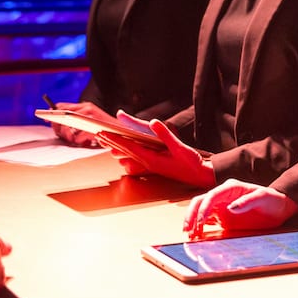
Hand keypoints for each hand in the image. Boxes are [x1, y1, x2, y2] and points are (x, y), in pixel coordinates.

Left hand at [47, 101, 113, 146]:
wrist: (121, 131)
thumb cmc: (104, 127)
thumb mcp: (90, 118)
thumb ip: (78, 116)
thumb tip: (59, 121)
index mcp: (85, 106)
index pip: (63, 106)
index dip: (53, 112)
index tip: (46, 119)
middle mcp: (87, 109)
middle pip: (62, 116)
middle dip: (58, 127)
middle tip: (61, 134)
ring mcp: (90, 118)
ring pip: (68, 127)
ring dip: (68, 135)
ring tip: (73, 139)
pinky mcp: (93, 128)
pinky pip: (78, 137)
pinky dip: (79, 141)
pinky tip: (84, 140)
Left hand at [96, 112, 214, 188]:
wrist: (200, 176)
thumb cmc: (191, 163)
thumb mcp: (180, 147)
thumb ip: (166, 135)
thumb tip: (154, 122)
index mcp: (152, 159)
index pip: (128, 147)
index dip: (114, 139)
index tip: (103, 133)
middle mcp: (148, 163)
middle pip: (124, 151)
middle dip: (111, 142)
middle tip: (98, 134)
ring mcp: (151, 166)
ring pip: (128, 156)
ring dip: (117, 148)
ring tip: (107, 141)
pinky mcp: (155, 166)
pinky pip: (136, 160)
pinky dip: (127, 154)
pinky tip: (123, 154)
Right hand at [184, 178, 297, 239]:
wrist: (279, 208)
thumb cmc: (272, 200)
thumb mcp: (263, 197)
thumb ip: (248, 201)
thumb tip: (231, 208)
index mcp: (231, 188)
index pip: (212, 195)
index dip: (204, 207)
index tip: (201, 221)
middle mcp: (222, 196)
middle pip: (200, 201)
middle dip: (192, 214)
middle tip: (188, 228)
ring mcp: (221, 207)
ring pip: (200, 211)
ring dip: (193, 222)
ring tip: (190, 234)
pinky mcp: (222, 217)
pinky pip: (207, 221)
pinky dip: (200, 228)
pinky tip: (197, 236)